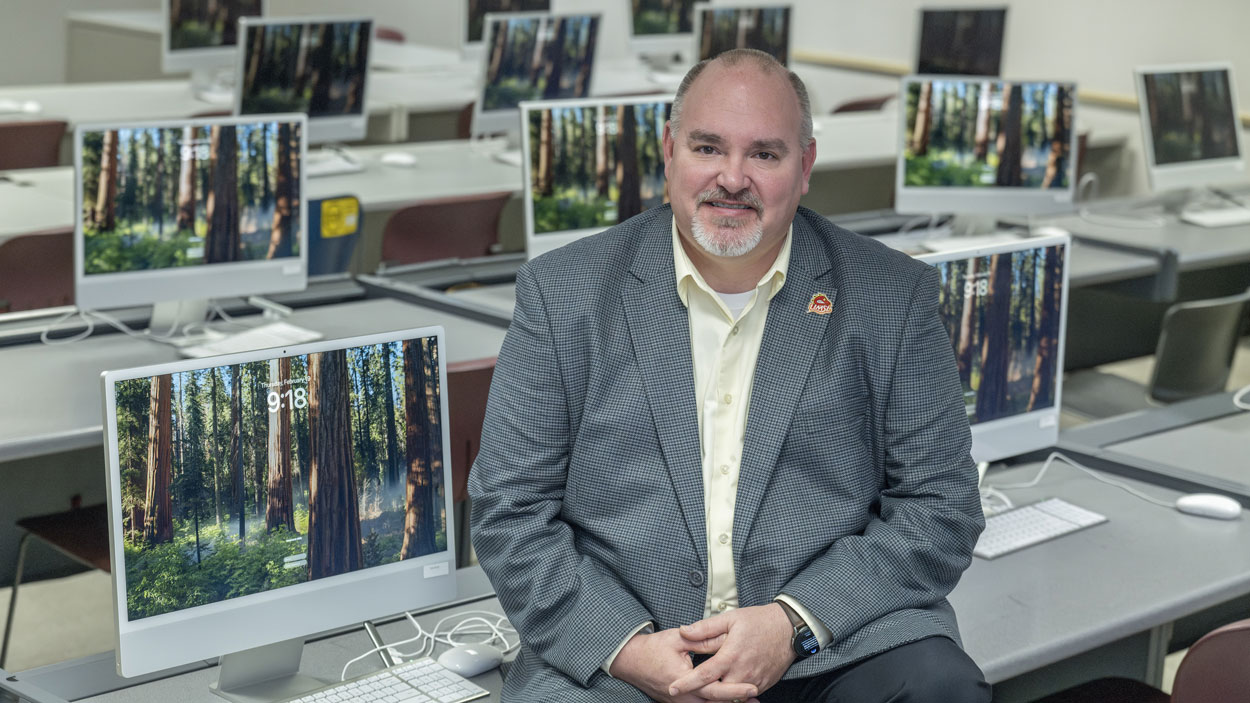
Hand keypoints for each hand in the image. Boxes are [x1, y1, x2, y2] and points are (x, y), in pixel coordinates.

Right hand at [610, 627, 759, 702]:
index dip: (734, 689)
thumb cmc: (652, 648)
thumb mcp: (677, 639)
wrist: (630, 662)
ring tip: (750, 701)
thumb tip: (722, 639)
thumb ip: (700, 640)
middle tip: (756, 695)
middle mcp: (681, 696)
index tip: (752, 687)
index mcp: (682, 680)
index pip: (713, 689)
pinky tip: (730, 701)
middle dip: (737, 700)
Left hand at [667, 604, 794, 698]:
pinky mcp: (763, 685)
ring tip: (703, 691)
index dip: (686, 684)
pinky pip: (744, 695)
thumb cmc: (759, 621)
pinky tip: (724, 689)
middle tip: (684, 690)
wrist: (789, 629)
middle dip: (700, 693)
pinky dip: (733, 694)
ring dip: (717, 695)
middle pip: (716, 692)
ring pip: (730, 696)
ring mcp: (754, 681)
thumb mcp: (730, 618)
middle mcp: (742, 672)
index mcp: (731, 655)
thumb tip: (684, 631)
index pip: (703, 675)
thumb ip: (705, 628)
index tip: (672, 689)